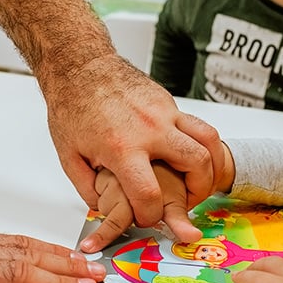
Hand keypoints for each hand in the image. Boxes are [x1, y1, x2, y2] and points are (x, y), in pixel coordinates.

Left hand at [44, 56, 223, 237]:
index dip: (150, 216)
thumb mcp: (69, 156)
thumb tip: (104, 208)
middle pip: (197, 165)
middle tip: (187, 201)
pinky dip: (202, 145)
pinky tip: (189, 157)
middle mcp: (150, 128)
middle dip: (198, 192)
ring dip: (212, 165)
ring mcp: (164, 112)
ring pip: (209, 140)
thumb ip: (89, 188)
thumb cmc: (72, 107)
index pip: (149, 195)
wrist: (79, 65)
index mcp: (122, 148)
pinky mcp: (169, 102)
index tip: (146, 217)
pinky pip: (197, 126)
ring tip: (199, 180)